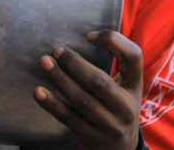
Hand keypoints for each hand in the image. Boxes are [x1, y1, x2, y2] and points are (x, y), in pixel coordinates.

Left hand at [34, 30, 142, 149]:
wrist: (119, 149)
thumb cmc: (116, 107)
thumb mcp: (124, 87)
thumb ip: (114, 65)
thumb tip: (83, 36)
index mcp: (135, 86)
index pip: (134, 57)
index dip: (113, 41)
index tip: (89, 35)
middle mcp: (126, 106)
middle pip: (100, 82)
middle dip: (76, 64)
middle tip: (57, 51)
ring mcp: (110, 125)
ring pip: (83, 100)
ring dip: (61, 80)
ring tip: (45, 63)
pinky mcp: (91, 137)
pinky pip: (69, 118)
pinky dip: (52, 104)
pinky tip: (38, 92)